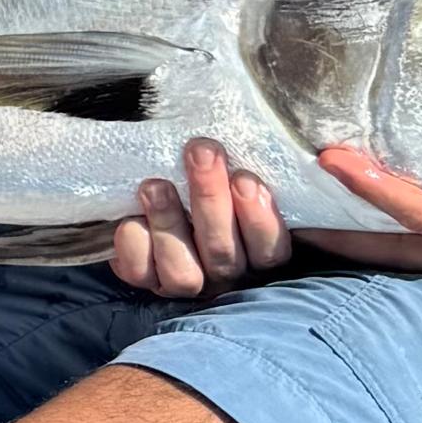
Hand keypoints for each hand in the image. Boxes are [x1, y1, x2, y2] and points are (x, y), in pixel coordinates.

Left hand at [111, 137, 292, 298]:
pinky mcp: (147, 280)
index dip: (260, 220)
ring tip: (156, 185)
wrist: (158, 184)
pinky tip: (133, 216)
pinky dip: (136, 243)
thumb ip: (250, 166)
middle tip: (201, 152)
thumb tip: (288, 142)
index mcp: (257, 252)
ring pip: (183, 273)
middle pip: (224, 254)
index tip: (245, 178)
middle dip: (210, 199)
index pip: (271, 251)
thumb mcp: (235, 170)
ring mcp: (186, 280)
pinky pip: (141, 272)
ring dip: (169, 224)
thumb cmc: (209, 174)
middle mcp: (225, 274)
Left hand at [300, 89, 421, 325]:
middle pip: (399, 250)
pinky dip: (415, 232)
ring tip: (323, 217)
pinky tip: (403, 215)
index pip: (421, 216)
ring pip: (419, 253)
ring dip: (373, 236)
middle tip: (283, 218)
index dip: (374, 188)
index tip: (326, 160)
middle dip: (344, 235)